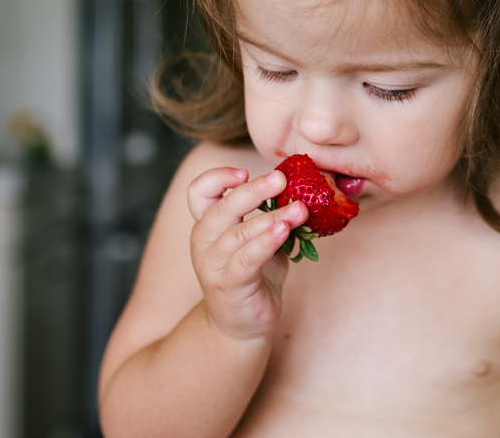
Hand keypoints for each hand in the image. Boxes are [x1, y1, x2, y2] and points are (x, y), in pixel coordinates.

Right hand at [187, 168, 308, 342]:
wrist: (241, 327)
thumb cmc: (252, 278)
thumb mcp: (259, 241)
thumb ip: (269, 218)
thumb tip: (301, 191)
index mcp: (208, 226)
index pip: (199, 192)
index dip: (217, 177)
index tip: (244, 172)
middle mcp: (204, 242)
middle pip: (222, 207)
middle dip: (253, 190)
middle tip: (282, 179)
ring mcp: (213, 265)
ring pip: (239, 232)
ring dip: (272, 217)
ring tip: (299, 208)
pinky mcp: (228, 285)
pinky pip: (247, 258)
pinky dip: (266, 242)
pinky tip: (284, 231)